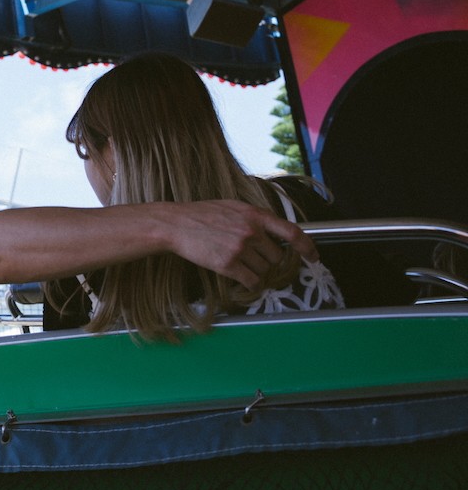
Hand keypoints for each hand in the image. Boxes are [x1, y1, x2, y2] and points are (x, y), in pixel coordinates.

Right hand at [167, 200, 317, 288]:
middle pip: (276, 257)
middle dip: (268, 260)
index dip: (307, 246)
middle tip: (253, 258)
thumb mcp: (232, 207)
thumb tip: (274, 232)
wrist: (175, 224)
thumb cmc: (201, 215)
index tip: (313, 256)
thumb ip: (254, 218)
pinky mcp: (228, 264)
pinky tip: (238, 275)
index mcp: (254, 214)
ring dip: (256, 271)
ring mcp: (240, 248)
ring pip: (264, 270)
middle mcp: (251, 231)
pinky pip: (252, 281)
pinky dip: (249, 282)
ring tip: (239, 262)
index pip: (292, 231)